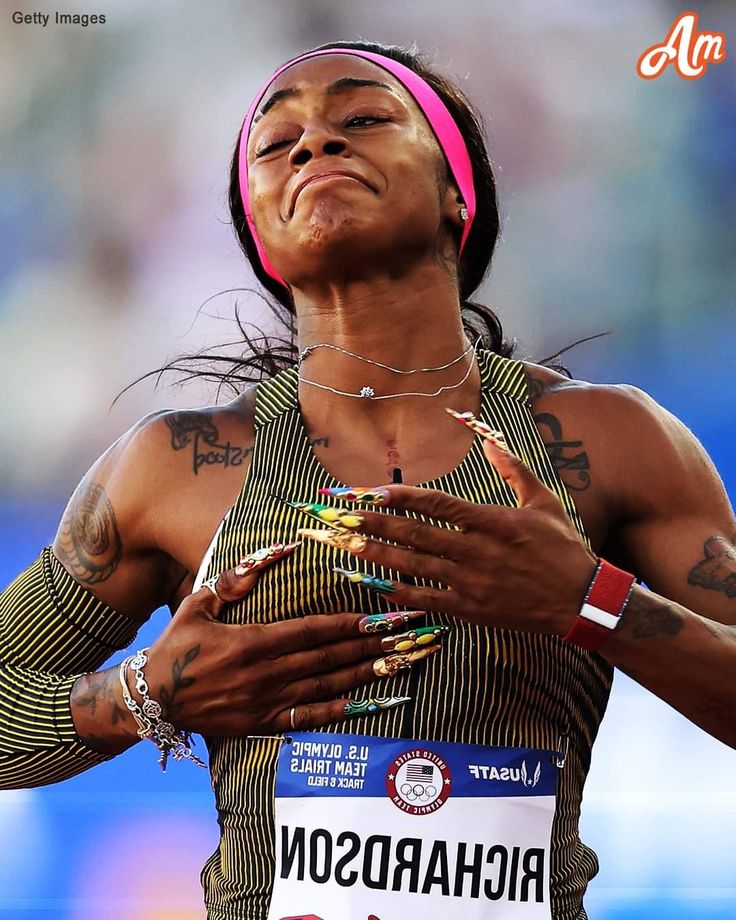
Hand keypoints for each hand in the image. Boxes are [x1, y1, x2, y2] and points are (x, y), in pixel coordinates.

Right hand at [143, 555, 432, 734]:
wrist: (151, 699)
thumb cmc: (176, 645)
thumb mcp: (199, 603)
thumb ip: (237, 578)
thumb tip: (275, 550)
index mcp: (253, 641)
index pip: (314, 630)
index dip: (352, 623)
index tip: (384, 615)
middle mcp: (267, 673)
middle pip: (331, 656)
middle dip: (375, 643)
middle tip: (411, 635)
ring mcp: (268, 702)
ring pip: (329, 685)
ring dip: (369, 673)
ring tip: (404, 662)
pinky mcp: (265, 724)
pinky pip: (311, 719)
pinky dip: (344, 711)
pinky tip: (373, 703)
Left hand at [337, 440, 598, 635]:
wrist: (580, 601)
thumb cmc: (563, 548)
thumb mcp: (544, 501)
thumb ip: (514, 469)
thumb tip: (491, 441)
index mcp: (492, 521)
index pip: (438, 505)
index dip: (402, 497)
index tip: (371, 492)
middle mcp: (475, 551)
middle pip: (414, 535)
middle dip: (374, 525)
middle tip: (340, 518)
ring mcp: (470, 582)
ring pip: (413, 566)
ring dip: (375, 556)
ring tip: (343, 546)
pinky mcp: (470, 609)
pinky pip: (426, 599)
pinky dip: (397, 592)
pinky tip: (371, 584)